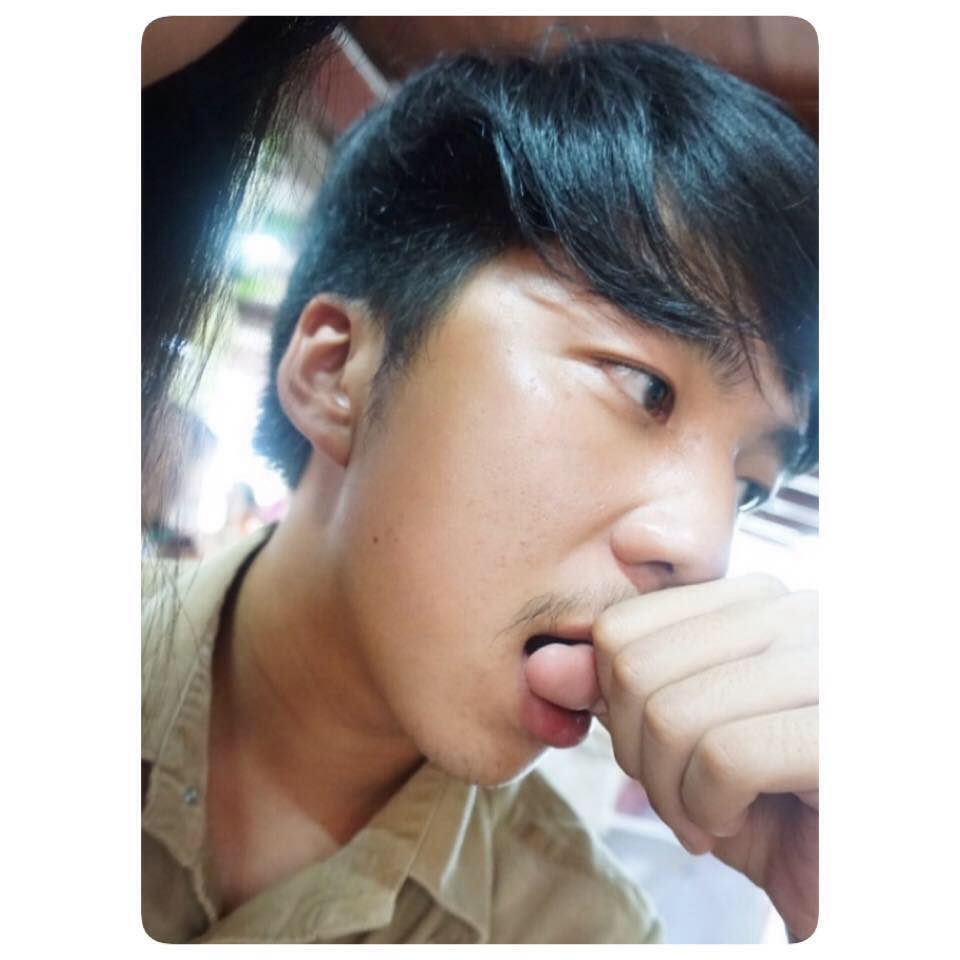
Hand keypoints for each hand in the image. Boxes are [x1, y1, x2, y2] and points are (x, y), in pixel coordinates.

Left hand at [524, 574, 818, 939]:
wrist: (851, 885)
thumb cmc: (771, 810)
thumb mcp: (678, 747)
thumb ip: (614, 695)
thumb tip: (543, 666)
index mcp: (762, 602)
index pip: (624, 624)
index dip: (615, 704)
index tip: (656, 755)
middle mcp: (804, 612)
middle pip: (637, 665)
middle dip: (638, 755)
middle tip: (683, 798)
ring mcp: (833, 662)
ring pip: (671, 711)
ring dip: (671, 791)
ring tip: (711, 814)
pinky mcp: (846, 728)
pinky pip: (725, 755)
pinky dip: (712, 808)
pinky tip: (746, 820)